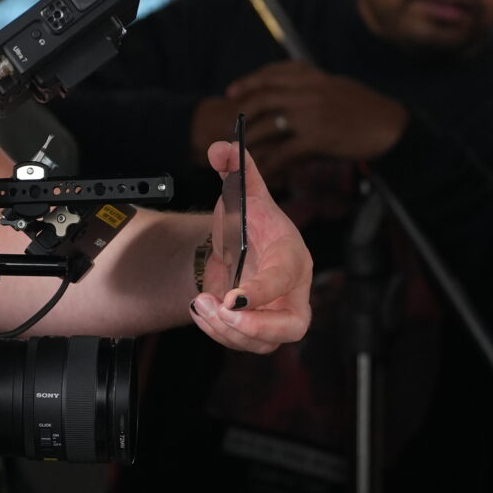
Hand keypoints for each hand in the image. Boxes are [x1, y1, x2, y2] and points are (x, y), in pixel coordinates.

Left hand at [189, 139, 313, 353]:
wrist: (242, 244)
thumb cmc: (251, 221)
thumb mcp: (243, 193)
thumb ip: (236, 169)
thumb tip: (220, 148)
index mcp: (292, 256)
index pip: (284, 279)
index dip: (262, 293)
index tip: (232, 299)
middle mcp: (291, 291)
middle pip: (293, 326)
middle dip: (258, 329)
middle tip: (224, 315)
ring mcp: (275, 314)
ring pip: (262, 342)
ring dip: (226, 332)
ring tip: (201, 305)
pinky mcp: (256, 330)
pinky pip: (241, 344)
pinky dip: (216, 333)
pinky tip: (199, 310)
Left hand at [222, 62, 408, 168]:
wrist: (390, 127)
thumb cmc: (367, 110)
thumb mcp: (338, 88)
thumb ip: (314, 86)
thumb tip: (294, 88)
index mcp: (315, 77)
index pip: (273, 72)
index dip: (249, 81)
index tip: (232, 91)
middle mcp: (309, 91)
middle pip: (262, 95)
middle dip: (241, 110)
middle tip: (228, 123)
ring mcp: (311, 114)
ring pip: (267, 123)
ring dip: (249, 138)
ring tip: (238, 149)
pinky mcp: (316, 138)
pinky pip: (283, 152)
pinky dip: (268, 163)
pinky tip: (260, 171)